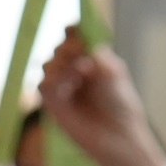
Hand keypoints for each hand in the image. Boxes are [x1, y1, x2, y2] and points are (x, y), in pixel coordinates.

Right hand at [36, 37, 165, 165]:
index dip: (72, 32)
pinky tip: (72, 84)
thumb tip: (81, 40)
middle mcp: (73, 70)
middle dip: (68, 48)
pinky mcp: (54, 105)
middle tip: (84, 56)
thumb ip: (97, 53)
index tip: (75, 31)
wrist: (120, 135)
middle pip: (59, 48)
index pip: (73, 37)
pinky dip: (56, 81)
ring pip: (48, 64)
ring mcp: (62, 87)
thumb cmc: (122, 105)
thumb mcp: (114, 72)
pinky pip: (44, 86)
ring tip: (82, 72)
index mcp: (89, 59)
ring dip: (63, 64)